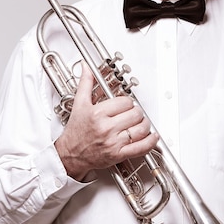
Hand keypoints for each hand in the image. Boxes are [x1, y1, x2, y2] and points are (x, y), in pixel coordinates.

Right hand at [55, 61, 158, 179]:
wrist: (70, 155)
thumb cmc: (75, 132)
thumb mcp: (79, 105)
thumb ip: (85, 84)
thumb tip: (86, 67)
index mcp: (98, 114)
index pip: (125, 102)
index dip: (128, 102)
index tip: (125, 105)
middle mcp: (106, 128)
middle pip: (135, 114)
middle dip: (137, 113)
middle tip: (133, 114)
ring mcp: (113, 142)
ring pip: (141, 129)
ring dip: (145, 125)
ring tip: (141, 123)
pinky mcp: (118, 154)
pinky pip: (141, 148)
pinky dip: (150, 142)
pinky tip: (152, 137)